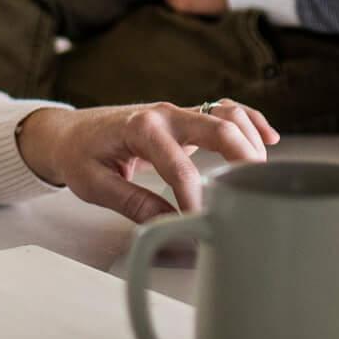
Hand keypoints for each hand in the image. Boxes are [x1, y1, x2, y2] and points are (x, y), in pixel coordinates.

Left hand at [16, 100, 279, 221]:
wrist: (69, 132)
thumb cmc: (79, 155)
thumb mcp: (94, 185)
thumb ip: (133, 204)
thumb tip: (170, 227)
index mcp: (140, 129)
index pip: (179, 168)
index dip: (196, 199)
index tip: (204, 223)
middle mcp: (164, 114)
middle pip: (217, 128)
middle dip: (242, 159)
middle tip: (255, 192)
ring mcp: (178, 113)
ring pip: (227, 115)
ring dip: (250, 140)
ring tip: (261, 174)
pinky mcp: (186, 119)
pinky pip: (225, 111)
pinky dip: (250, 120)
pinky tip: (269, 138)